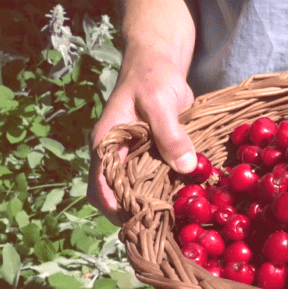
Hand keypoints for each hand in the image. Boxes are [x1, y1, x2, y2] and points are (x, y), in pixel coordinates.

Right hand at [89, 55, 195, 224]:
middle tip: (164, 226)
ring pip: (138, 190)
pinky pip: (156, 178)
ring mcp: (133, 156)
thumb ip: (170, 134)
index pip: (101, 187)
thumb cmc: (152, 77)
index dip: (116, 208)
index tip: (140, 220)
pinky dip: (167, 188)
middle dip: (137, 213)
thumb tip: (186, 166)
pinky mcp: (152, 154)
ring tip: (177, 218)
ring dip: (154, 202)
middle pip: (118, 196)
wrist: (159, 62)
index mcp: (106, 144)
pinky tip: (186, 197)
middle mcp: (116, 155)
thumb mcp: (159, 102)